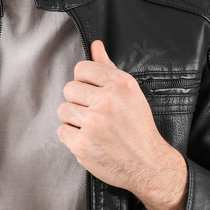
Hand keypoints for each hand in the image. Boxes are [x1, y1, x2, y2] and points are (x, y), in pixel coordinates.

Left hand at [56, 39, 177, 198]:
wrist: (148, 164)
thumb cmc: (138, 127)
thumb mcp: (129, 92)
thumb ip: (108, 68)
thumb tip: (95, 45)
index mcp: (120, 84)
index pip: (81, 69)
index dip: (85, 82)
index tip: (93, 93)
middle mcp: (107, 101)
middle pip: (69, 89)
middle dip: (79, 101)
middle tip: (96, 114)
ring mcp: (94, 124)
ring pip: (63, 109)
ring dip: (74, 119)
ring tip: (92, 127)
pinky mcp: (83, 145)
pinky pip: (62, 131)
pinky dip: (72, 137)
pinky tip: (89, 139)